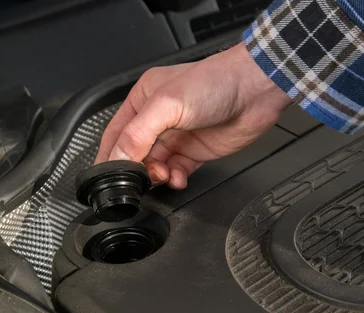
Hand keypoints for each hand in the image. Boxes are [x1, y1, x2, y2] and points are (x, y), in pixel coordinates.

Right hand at [95, 42, 292, 188]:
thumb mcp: (166, 105)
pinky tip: (178, 178)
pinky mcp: (194, 151)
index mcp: (143, 100)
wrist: (255, 90)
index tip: (108, 175)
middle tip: (141, 178)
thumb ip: (138, 134)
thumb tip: (118, 158)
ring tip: (163, 175)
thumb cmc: (215, 82)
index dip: (110, 155)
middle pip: (135, 153)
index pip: (116, 134)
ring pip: (154, 165)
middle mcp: (157, 118)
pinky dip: (174, 179)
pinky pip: (176, 171)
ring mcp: (177, 136)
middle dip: (136, 169)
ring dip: (155, 176)